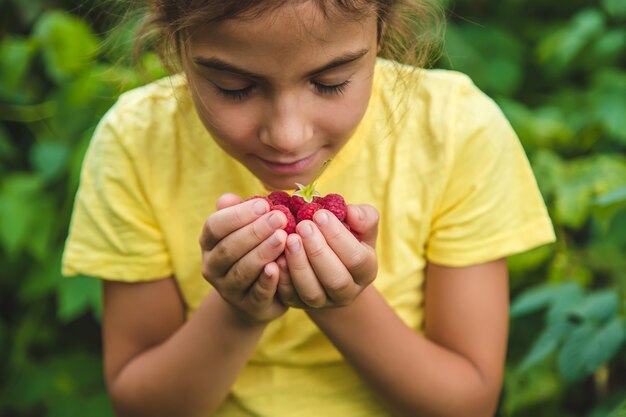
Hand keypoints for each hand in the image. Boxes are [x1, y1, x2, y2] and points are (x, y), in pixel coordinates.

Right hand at [199, 194, 288, 324]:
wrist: (256, 297)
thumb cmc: (253, 250)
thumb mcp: (246, 229)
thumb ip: (239, 213)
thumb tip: (227, 198)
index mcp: (209, 243)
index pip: (215, 226)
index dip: (238, 215)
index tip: (264, 205)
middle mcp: (212, 267)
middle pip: (228, 248)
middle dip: (254, 231)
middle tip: (279, 218)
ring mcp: (228, 289)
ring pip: (241, 271)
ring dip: (262, 253)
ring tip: (282, 238)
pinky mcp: (249, 307)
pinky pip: (257, 294)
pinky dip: (267, 281)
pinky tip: (278, 267)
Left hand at [277, 204, 378, 308]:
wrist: (327, 262)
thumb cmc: (345, 237)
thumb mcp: (360, 226)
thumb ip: (363, 217)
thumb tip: (352, 213)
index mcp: (366, 272)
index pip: (357, 259)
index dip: (338, 237)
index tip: (320, 214)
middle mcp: (347, 292)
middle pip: (336, 279)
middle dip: (318, 251)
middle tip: (303, 226)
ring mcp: (323, 302)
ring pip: (312, 292)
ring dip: (299, 265)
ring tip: (290, 240)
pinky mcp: (299, 304)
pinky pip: (290, 296)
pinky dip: (282, 279)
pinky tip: (277, 258)